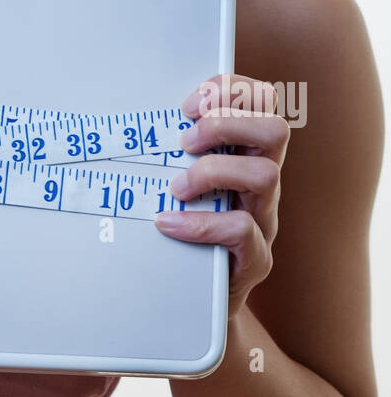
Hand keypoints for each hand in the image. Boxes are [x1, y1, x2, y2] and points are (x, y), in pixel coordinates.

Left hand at [154, 73, 290, 319]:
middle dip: (225, 124)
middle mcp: (261, 184)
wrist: (198, 305)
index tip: (188, 104)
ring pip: (266, 175)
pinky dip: (201, 223)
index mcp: (245, 155)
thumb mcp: (175, 181)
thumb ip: (166, 152)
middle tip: (185, 142)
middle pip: (275, 130)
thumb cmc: (182, 233)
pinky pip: (243, 231)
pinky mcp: (255, 260)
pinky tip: (169, 224)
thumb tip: (121, 120)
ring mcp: (264, 221)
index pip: (262, 102)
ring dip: (213, 172)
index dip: (230, 91)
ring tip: (176, 187)